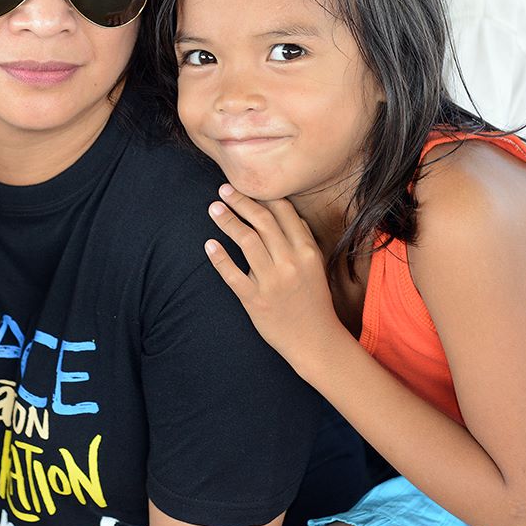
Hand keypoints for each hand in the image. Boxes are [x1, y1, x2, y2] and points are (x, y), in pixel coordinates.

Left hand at [203, 184, 346, 369]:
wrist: (315, 340)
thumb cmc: (314, 301)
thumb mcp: (316, 266)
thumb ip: (304, 240)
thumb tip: (290, 215)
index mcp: (307, 251)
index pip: (284, 213)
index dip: (263, 196)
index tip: (247, 184)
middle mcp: (290, 262)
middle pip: (262, 221)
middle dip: (240, 201)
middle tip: (224, 189)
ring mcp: (272, 282)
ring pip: (246, 241)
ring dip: (227, 221)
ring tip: (213, 208)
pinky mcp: (256, 300)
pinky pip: (232, 275)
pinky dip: (219, 258)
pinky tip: (209, 245)